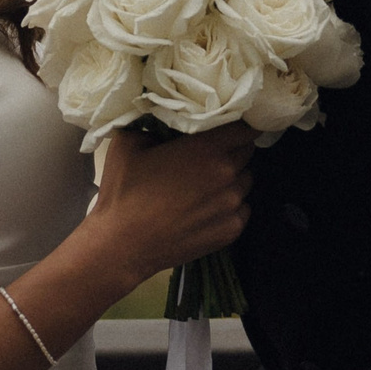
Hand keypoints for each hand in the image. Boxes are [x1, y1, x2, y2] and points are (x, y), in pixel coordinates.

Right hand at [88, 122, 256, 286]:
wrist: (123, 244)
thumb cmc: (123, 191)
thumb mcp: (129, 143)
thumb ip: (155, 127)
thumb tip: (166, 126)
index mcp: (206, 148)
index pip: (244, 128)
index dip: (237, 125)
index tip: (226, 127)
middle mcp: (227, 174)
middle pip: (247, 152)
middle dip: (233, 150)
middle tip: (211, 155)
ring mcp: (232, 204)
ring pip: (245, 181)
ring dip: (232, 178)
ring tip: (207, 185)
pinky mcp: (231, 230)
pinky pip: (242, 209)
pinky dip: (230, 206)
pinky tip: (207, 209)